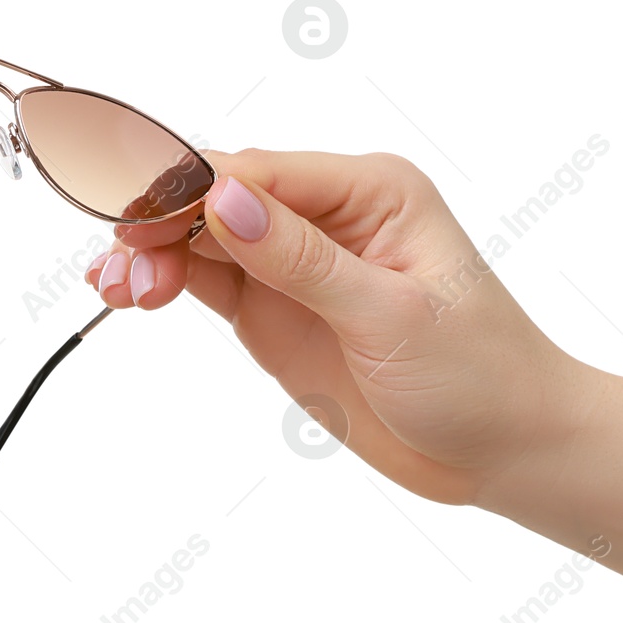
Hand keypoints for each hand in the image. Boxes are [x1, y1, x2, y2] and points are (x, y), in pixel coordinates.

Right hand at [87, 149, 592, 505]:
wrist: (507, 450)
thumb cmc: (479, 374)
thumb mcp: (391, 315)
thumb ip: (302, 260)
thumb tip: (224, 200)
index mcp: (369, 190)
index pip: (257, 171)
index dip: (188, 187)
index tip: (135, 215)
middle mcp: (327, 214)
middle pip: (218, 196)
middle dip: (160, 221)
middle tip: (120, 264)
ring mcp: (296, 263)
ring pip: (201, 237)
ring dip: (151, 253)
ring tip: (115, 287)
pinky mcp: (276, 309)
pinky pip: (207, 279)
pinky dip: (164, 280)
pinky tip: (128, 288)